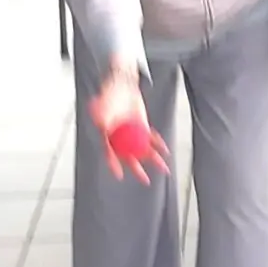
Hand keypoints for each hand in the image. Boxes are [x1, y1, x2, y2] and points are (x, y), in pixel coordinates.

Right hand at [88, 68, 168, 183]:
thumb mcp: (104, 105)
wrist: (122, 85)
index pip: (111, 153)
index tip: (119, 175)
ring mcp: (133, 133)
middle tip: (145, 180)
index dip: (114, 164)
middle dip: (138, 169)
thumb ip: (102, 116)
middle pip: (130, 157)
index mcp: (109, 136)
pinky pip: (151, 138)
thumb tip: (102, 125)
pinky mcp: (143, 127)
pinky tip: (165, 150)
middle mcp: (121, 138)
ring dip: (154, 159)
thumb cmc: (110, 96)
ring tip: (164, 169)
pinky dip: (158, 144)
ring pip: (143, 149)